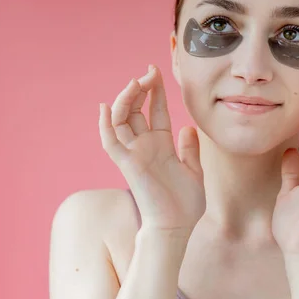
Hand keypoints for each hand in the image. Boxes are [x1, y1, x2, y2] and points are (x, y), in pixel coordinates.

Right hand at [99, 65, 204, 232]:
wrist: (176, 227)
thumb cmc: (184, 204)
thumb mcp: (193, 170)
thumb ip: (189, 148)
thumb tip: (189, 127)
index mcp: (161, 144)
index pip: (154, 110)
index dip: (155, 91)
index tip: (156, 72)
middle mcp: (145, 145)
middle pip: (136, 110)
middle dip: (141, 89)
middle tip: (148, 73)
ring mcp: (135, 153)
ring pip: (121, 120)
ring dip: (126, 100)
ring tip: (135, 83)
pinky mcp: (128, 164)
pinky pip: (111, 142)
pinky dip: (105, 125)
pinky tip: (105, 107)